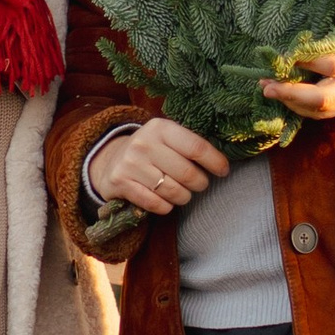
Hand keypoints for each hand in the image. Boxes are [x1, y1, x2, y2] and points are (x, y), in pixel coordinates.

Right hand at [86, 116, 230, 214]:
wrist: (111, 160)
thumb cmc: (151, 151)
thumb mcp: (166, 138)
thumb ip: (189, 146)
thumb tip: (222, 163)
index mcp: (160, 127)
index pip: (196, 147)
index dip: (215, 162)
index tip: (223, 171)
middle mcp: (144, 143)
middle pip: (187, 173)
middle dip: (200, 183)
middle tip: (199, 184)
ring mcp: (130, 163)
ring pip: (173, 191)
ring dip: (184, 197)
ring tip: (182, 193)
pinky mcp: (120, 182)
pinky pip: (156, 204)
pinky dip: (166, 207)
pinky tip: (165, 201)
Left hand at [262, 0, 334, 123]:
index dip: (311, 61)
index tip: (288, 51)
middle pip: (324, 97)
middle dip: (293, 93)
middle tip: (265, 83)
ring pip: (321, 110)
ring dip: (291, 103)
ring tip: (265, 89)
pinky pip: (324, 115)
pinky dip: (301, 110)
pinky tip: (282, 98)